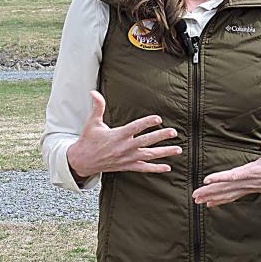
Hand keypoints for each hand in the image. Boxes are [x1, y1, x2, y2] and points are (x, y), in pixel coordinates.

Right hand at [66, 91, 180, 178]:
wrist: (82, 161)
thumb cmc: (88, 140)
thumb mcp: (92, 122)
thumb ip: (97, 107)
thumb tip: (94, 92)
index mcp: (117, 135)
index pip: (135, 128)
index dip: (147, 123)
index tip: (158, 119)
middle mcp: (124, 147)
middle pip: (146, 141)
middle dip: (160, 136)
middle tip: (174, 132)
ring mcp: (127, 158)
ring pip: (148, 155)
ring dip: (164, 152)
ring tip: (178, 149)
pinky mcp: (127, 166)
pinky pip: (144, 168)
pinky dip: (156, 168)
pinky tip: (167, 167)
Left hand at [193, 136, 260, 206]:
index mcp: (254, 171)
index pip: (235, 175)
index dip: (221, 178)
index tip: (207, 179)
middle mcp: (249, 182)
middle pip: (226, 188)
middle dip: (210, 191)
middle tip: (195, 195)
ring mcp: (248, 187)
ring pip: (227, 194)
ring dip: (211, 197)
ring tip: (197, 200)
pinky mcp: (248, 189)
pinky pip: (232, 196)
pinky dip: (220, 200)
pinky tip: (209, 203)